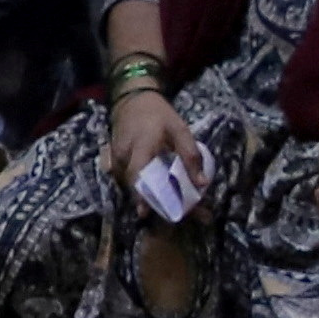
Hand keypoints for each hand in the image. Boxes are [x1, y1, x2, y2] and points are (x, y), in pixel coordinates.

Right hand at [116, 87, 201, 208]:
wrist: (132, 102)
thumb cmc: (158, 115)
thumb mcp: (179, 129)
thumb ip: (190, 155)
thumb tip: (202, 184)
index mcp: (140, 145)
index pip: (138, 173)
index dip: (141, 194)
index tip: (144, 213)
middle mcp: (124, 156)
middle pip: (137, 188)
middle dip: (159, 205)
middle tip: (188, 215)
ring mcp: (117, 162)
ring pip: (134, 188)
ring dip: (155, 200)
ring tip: (185, 209)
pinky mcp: (116, 166)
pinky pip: (131, 183)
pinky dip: (147, 192)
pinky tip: (166, 197)